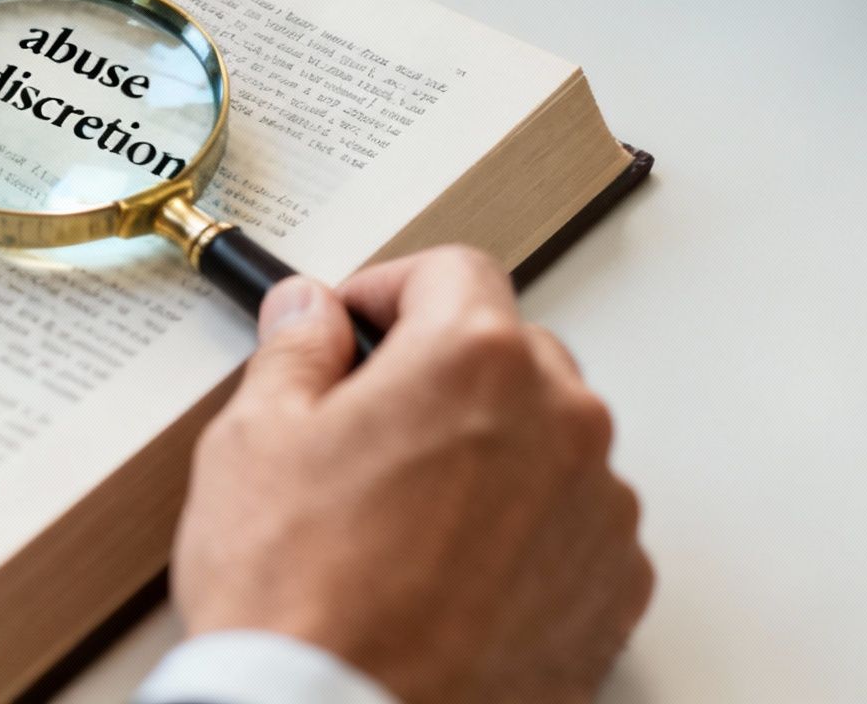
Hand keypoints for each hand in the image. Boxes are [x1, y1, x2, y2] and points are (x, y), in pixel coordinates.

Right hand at [171, 245, 652, 703]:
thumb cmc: (299, 596)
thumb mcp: (252, 440)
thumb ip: (293, 351)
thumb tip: (308, 313)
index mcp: (473, 360)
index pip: (451, 270)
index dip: (388, 290)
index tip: (355, 324)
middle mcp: (562, 421)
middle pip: (509, 352)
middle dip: (442, 372)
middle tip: (366, 425)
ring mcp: (599, 510)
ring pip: (548, 440)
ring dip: (491, 452)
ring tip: (403, 516)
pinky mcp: (613, 591)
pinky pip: (574, 526)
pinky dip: (525, 531)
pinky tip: (449, 570)